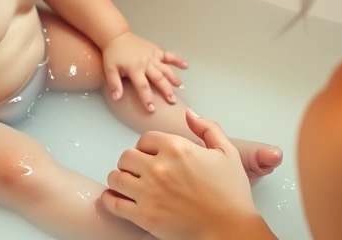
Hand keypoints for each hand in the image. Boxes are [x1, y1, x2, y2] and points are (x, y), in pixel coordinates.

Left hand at [102, 31, 187, 110]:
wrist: (117, 36)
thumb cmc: (113, 54)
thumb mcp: (109, 69)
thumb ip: (114, 83)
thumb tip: (117, 98)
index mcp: (135, 69)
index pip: (142, 87)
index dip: (147, 99)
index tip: (152, 109)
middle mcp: (146, 63)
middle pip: (158, 79)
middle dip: (166, 90)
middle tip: (172, 101)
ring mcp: (153, 56)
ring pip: (166, 69)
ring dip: (174, 78)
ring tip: (181, 88)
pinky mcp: (156, 50)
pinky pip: (169, 56)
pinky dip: (177, 60)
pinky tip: (186, 66)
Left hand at [102, 110, 262, 239]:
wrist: (230, 228)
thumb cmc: (231, 193)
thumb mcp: (227, 152)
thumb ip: (207, 128)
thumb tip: (189, 114)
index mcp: (177, 148)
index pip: (145, 139)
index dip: (148, 146)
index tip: (152, 154)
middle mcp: (159, 168)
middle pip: (127, 156)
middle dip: (132, 161)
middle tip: (140, 170)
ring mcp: (149, 193)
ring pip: (116, 177)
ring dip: (120, 178)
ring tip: (129, 182)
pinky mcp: (144, 217)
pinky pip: (113, 203)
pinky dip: (110, 198)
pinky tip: (117, 197)